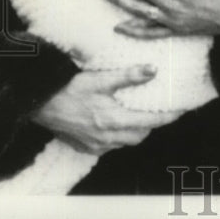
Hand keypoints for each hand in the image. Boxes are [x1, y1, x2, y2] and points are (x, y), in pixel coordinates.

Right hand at [31, 65, 180, 154]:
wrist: (39, 104)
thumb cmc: (69, 90)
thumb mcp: (100, 79)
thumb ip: (128, 76)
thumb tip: (153, 70)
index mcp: (113, 120)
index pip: (150, 122)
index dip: (167, 116)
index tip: (180, 110)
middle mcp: (106, 138)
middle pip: (139, 136)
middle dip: (151, 125)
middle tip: (159, 111)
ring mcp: (95, 145)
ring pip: (125, 142)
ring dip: (135, 132)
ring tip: (139, 116)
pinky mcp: (85, 148)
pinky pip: (109, 146)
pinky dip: (118, 137)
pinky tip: (116, 124)